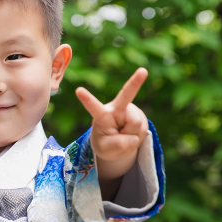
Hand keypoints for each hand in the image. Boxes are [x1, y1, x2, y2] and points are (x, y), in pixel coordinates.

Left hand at [75, 67, 148, 197]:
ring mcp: (130, 111)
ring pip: (135, 126)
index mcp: (101, 115)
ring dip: (131, 136)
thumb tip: (133, 138)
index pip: (93, 107)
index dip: (87, 99)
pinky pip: (143, 131)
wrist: (118, 143)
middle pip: (126, 95)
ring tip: (123, 135)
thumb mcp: (106, 150)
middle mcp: (116, 108)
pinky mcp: (140, 116)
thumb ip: (117, 145)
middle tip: (143, 71)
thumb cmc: (106, 143)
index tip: (78, 90)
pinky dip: (138, 137)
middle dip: (136, 82)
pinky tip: (131, 134)